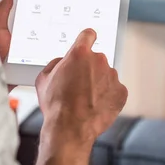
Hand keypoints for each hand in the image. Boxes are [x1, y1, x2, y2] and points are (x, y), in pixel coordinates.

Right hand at [35, 29, 127, 146]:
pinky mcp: (121, 92)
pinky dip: (108, 96)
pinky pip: (115, 89)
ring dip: (99, 82)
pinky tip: (96, 105)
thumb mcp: (44, 78)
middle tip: (79, 84)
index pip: (88, 34)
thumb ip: (56, 63)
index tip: (88, 41)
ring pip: (106, 74)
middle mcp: (99, 60)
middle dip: (89, 68)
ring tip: (86, 99)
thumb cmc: (56, 105)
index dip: (87, 38)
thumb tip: (62, 63)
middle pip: (96, 58)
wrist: (70, 129)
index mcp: (80, 53)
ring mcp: (112, 76)